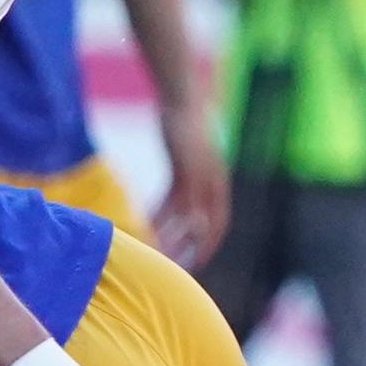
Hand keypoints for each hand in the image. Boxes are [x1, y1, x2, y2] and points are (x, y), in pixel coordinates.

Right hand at [151, 106, 231, 264]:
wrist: (184, 97)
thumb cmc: (186, 123)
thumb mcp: (192, 153)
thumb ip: (191, 173)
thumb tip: (183, 188)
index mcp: (219, 180)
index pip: (220, 220)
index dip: (210, 242)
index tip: (198, 260)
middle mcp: (214, 181)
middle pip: (206, 224)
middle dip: (193, 248)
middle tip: (177, 268)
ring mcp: (200, 175)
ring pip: (187, 217)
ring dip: (172, 237)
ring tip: (156, 254)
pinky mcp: (183, 167)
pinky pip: (170, 201)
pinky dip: (158, 216)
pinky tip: (145, 226)